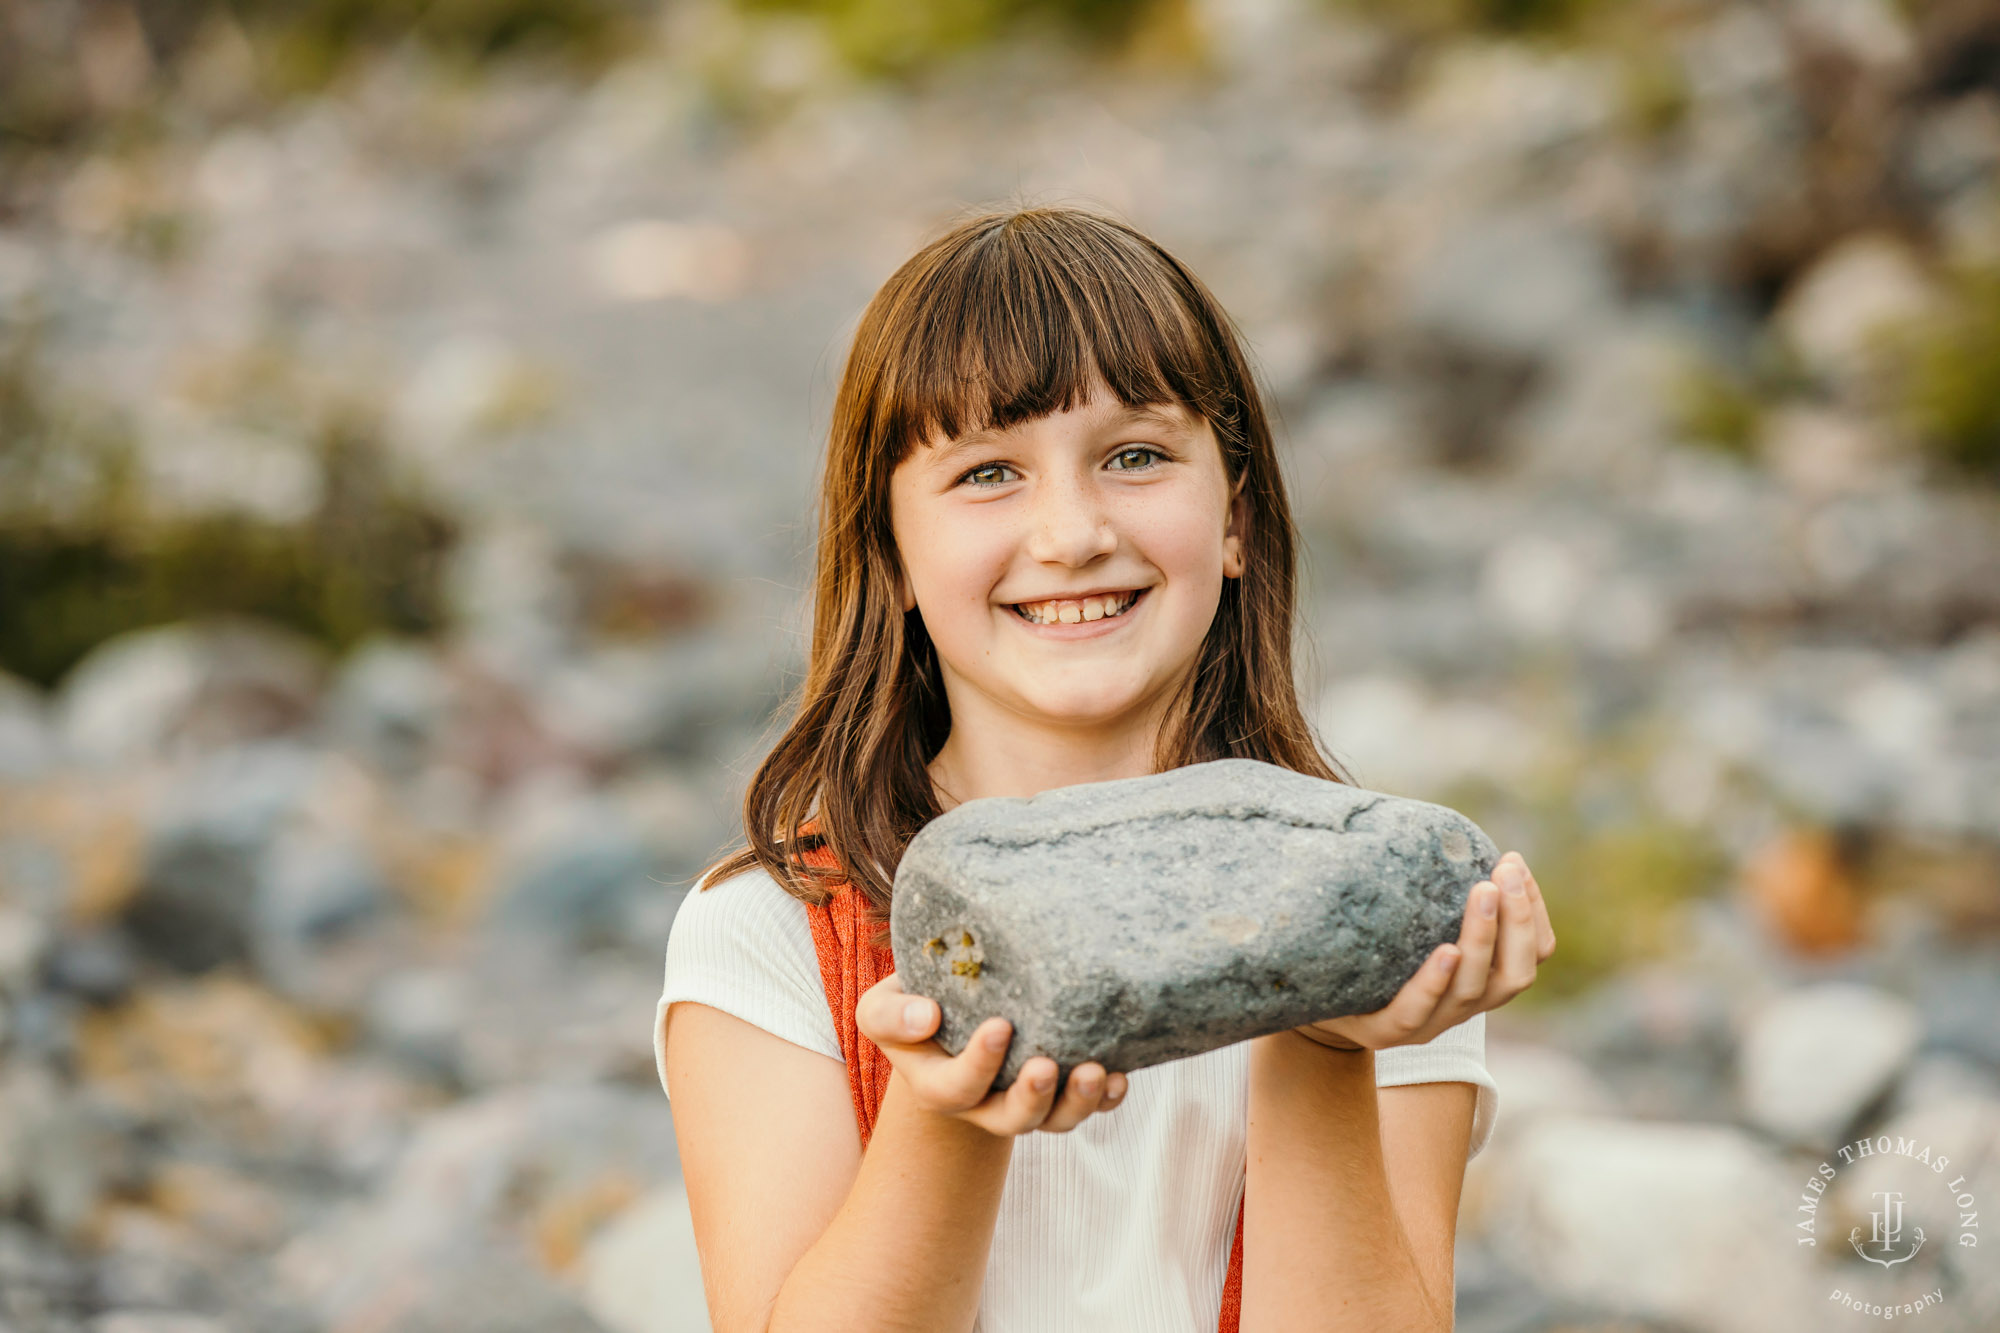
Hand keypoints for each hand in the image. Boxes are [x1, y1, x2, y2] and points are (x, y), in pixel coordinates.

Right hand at [855, 971, 1128, 1137]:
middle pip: (1010, 1120)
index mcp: (939, 1086)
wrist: (948, 1012)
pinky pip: (1086, 1106)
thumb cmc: (913, 1005)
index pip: (956, 1088)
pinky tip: (1119, 1077)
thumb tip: (927, 1016)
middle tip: (1046, 1067)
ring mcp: (1024, 1100)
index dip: (978, 1065)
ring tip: (1096, 1072)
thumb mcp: (882, 1008)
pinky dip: (1105, 1098)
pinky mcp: (1059, 1090)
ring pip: (1053, 1120)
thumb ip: (891, 1014)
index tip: (999, 1025)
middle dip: (1032, 1099)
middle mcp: (984, 1104)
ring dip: (1078, 1102)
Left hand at [1297, 851, 1555, 1052]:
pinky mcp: (1385, 1032)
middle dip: (1518, 921)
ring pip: (1471, 989)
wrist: (1312, 999)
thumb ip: (1432, 888)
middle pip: (1515, 974)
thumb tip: (1440, 821)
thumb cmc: (1370, 948)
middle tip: (1506, 871)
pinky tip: (1445, 950)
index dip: (1534, 911)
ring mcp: (1427, 1024)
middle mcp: (1462, 1006)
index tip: (1515, 863)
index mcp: (1480, 980)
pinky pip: (1417, 1010)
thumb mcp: (1410, 917)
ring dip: (1482, 937)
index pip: (1532, 953)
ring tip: (1482, 891)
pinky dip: (1435, 980)